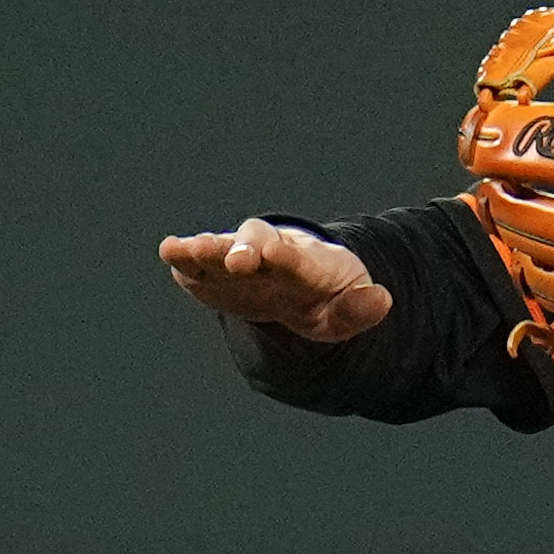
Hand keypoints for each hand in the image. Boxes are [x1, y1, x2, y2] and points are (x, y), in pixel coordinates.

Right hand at [157, 217, 389, 341]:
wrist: (292, 284)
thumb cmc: (321, 297)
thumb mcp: (342, 310)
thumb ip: (359, 309)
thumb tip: (383, 300)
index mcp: (304, 263)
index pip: (295, 258)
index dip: (285, 257)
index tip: (273, 255)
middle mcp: (268, 253)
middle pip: (254, 242)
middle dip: (242, 250)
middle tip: (235, 260)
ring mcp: (238, 260)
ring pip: (221, 248)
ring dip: (204, 249)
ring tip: (178, 249)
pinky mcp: (213, 274)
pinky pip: (199, 265)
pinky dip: (185, 260)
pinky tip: (170, 254)